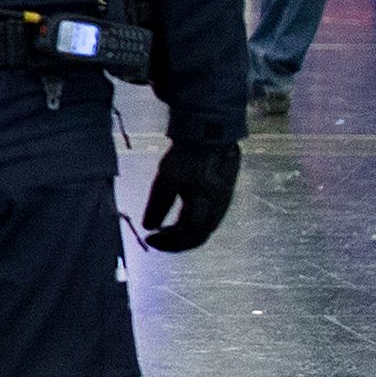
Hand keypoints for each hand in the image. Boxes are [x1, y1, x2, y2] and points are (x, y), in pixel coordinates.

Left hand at [140, 139, 238, 253]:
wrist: (212, 132)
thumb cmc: (187, 155)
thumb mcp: (167, 178)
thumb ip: (159, 204)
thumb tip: (149, 226)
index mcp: (203, 202)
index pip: (187, 232)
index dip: (168, 241)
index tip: (149, 238)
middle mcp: (218, 207)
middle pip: (199, 236)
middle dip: (177, 243)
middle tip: (157, 241)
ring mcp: (225, 202)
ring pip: (206, 229)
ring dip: (186, 236)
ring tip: (167, 232)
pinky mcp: (226, 196)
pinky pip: (211, 220)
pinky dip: (195, 226)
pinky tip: (182, 219)